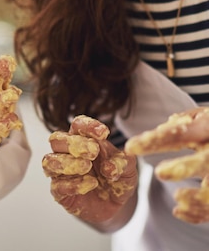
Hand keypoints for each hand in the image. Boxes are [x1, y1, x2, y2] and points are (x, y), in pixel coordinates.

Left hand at [0, 55, 22, 147]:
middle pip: (1, 74)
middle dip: (3, 67)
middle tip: (4, 61)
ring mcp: (3, 103)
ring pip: (11, 94)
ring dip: (9, 95)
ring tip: (3, 97)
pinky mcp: (7, 119)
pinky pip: (12, 119)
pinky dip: (10, 121)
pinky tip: (4, 124)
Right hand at [42, 115, 137, 225]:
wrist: (114, 206)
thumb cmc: (117, 179)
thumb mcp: (128, 170)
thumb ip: (123, 163)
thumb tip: (109, 167)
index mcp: (82, 139)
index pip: (77, 125)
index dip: (87, 126)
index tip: (104, 133)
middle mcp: (67, 153)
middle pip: (56, 139)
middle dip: (73, 143)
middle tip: (93, 151)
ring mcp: (60, 173)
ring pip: (49, 161)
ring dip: (68, 163)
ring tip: (87, 166)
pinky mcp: (59, 193)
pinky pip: (57, 186)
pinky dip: (73, 184)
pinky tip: (90, 184)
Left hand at [125, 107, 208, 222]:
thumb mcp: (200, 118)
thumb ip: (181, 124)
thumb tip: (159, 131)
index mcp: (206, 127)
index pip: (178, 133)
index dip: (154, 141)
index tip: (130, 147)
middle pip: (203, 161)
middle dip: (182, 168)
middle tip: (159, 172)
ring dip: (195, 198)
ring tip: (177, 197)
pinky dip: (197, 213)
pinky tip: (178, 211)